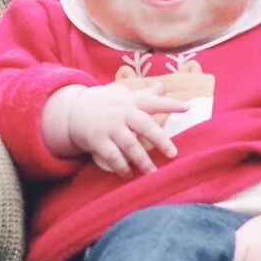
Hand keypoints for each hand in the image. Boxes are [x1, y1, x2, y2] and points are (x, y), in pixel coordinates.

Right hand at [45, 82, 182, 175]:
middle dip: (159, 139)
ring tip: (152, 172)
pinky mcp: (97, 140)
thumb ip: (144, 95)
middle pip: (144, 124)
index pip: (153, 101)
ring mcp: (109, 127)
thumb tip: (163, 87)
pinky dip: (121, 166)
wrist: (73, 110)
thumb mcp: (123, 96)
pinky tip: (128, 174)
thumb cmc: (106, 104)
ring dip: (141, 159)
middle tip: (173, 153)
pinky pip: (111, 156)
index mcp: (131, 102)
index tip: (188, 107)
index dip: (170, 104)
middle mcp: (122, 113)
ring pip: (129, 144)